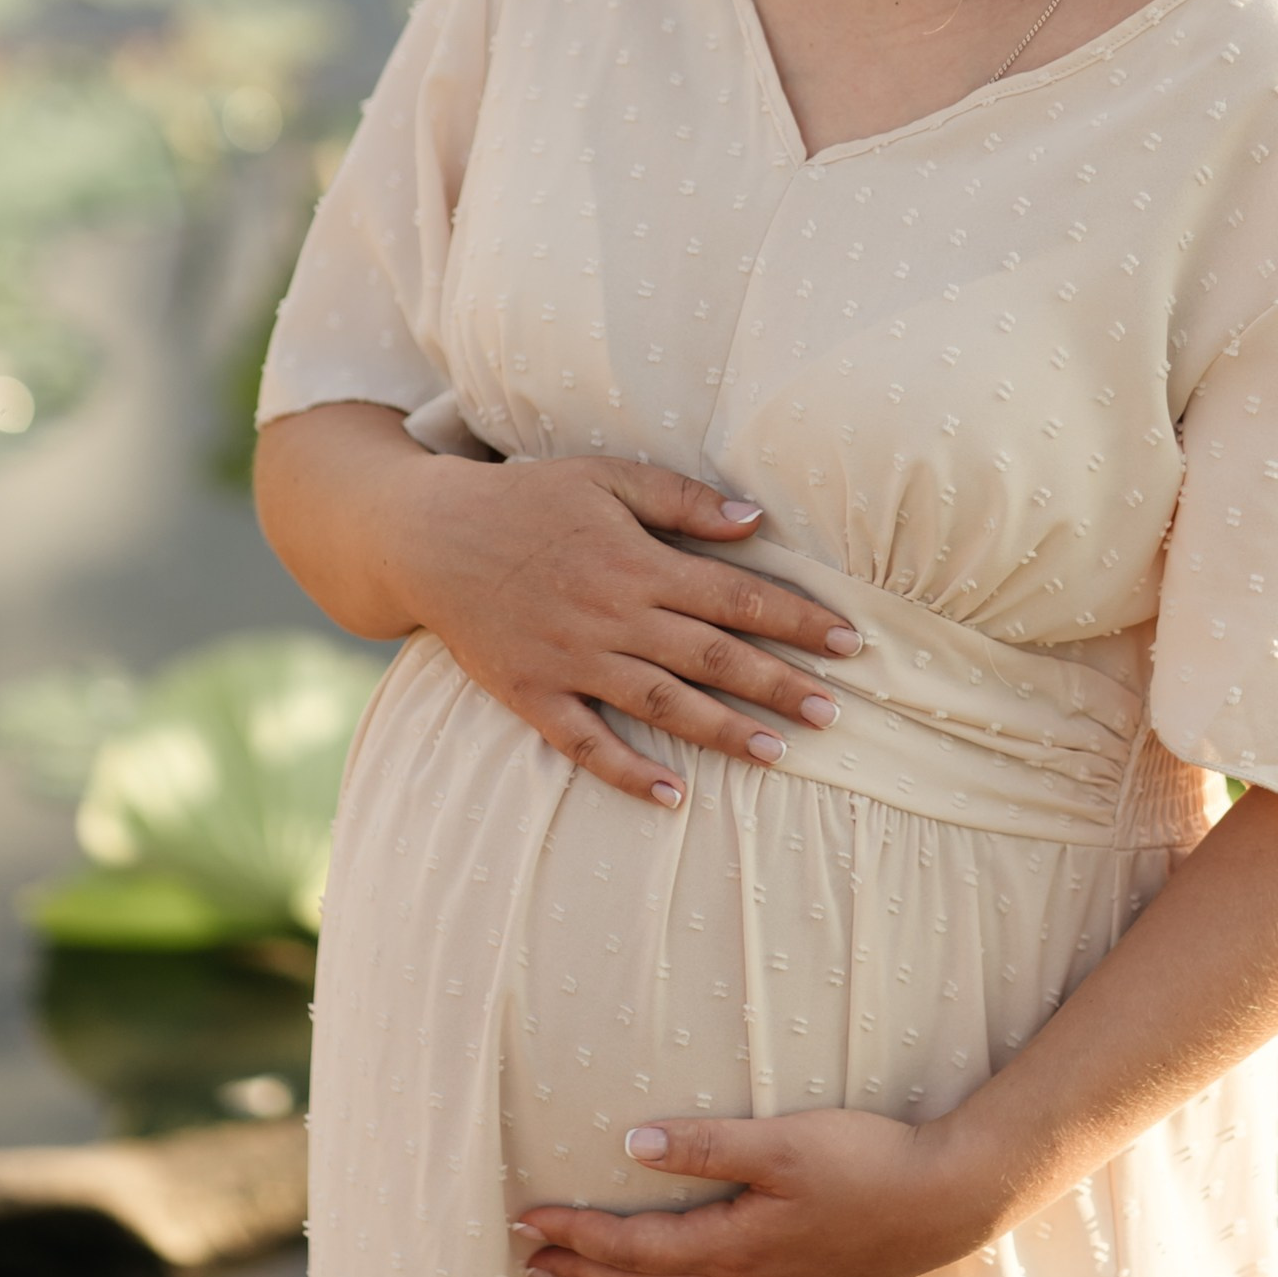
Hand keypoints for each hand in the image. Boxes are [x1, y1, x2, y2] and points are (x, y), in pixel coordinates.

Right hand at [255, 408, 861, 809]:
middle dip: (778, 685)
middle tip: (833, 714)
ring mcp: (573, 660)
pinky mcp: (534, 694)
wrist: (429, 535)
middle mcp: (614, 616)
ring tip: (778, 755)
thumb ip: (681, 500)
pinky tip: (673, 799)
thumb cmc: (527, 499)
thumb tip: (753, 521)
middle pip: (712, 658)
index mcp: (638, 562)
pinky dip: (629, 773)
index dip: (795, 620)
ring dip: (724, 731)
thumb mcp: (606, 477)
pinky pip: (586, 743)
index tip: (848, 643)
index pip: (735, 597)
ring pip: (663, 704)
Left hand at [515, 1109, 993, 1276]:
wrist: (941, 1205)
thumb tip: (633, 1143)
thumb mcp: (783, 1140)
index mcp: (730, 1247)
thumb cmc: (864, 1162)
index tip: (527, 1219)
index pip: (630, 1245)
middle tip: (528, 1259)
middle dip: (580, 1268)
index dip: (574, 1231)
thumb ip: (706, 1144)